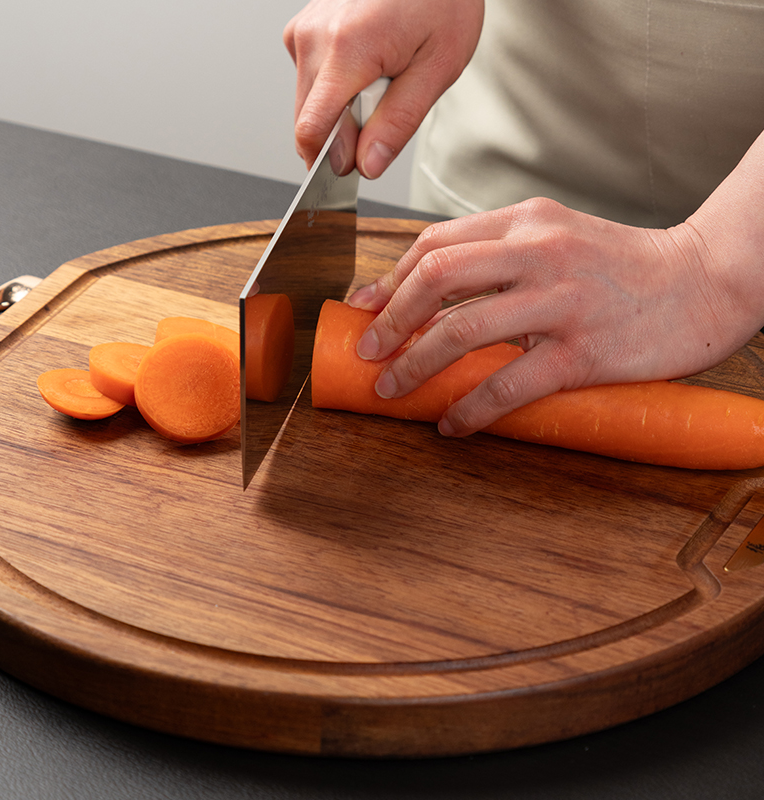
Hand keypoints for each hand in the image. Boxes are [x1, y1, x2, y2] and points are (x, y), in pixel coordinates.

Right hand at [283, 0, 483, 175]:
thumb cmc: (442, 0)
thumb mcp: (437, 68)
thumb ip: (398, 123)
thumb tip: (368, 166)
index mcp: (346, 50)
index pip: (312, 132)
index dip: (334, 160)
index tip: (358, 166)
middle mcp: (314, 38)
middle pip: (310, 123)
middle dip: (346, 132)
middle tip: (386, 100)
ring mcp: (304, 31)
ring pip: (310, 106)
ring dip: (343, 109)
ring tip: (381, 75)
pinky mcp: (303, 31)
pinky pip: (312, 83)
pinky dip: (338, 88)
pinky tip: (367, 64)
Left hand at [348, 184, 763, 435]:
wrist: (707, 281)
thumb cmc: (627, 267)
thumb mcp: (559, 238)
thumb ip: (503, 256)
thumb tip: (440, 294)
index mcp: (526, 222)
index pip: (436, 244)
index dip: (390, 279)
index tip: (366, 307)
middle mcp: (537, 253)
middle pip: (435, 279)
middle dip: (389, 320)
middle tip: (368, 351)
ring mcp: (560, 301)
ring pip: (460, 331)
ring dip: (414, 366)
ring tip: (393, 390)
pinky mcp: (582, 351)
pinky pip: (507, 384)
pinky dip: (469, 408)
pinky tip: (452, 422)